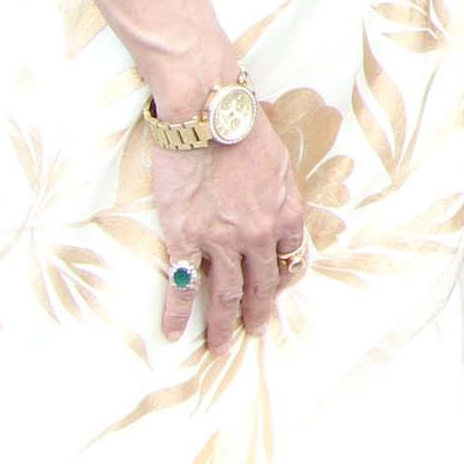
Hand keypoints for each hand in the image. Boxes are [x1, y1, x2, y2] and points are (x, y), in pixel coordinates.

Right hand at [151, 119, 307, 354]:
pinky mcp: (185, 238)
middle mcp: (258, 234)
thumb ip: (283, 194)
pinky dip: (176, 313)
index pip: (291, 257)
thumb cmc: (244, 130)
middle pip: (260, 284)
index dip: (284, 277)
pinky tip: (173, 333)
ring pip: (224, 294)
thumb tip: (281, 213)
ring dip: (221, 324)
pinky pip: (181, 285)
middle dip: (257, 312)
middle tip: (254, 332)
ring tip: (219, 346)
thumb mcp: (281, 162)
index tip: (277, 290)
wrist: (207, 117)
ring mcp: (220, 241)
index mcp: (285, 213)